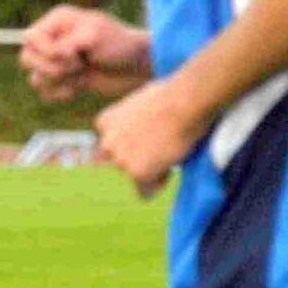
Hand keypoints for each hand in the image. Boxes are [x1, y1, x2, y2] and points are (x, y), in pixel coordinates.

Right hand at [20, 5, 148, 101]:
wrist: (137, 67)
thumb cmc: (120, 44)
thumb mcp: (95, 36)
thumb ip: (67, 43)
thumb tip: (51, 54)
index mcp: (57, 21)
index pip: (30, 38)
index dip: (45, 51)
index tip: (72, 54)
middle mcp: (53, 39)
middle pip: (26, 59)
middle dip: (51, 68)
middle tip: (77, 65)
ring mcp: (56, 61)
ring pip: (35, 79)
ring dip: (60, 82)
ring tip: (83, 74)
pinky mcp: (63, 80)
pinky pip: (46, 93)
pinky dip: (62, 94)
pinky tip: (82, 86)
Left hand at [95, 77, 202, 196]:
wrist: (183, 102)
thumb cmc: (172, 95)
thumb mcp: (141, 101)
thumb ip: (134, 117)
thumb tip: (144, 128)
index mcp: (104, 122)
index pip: (113, 146)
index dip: (135, 144)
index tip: (152, 136)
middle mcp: (106, 143)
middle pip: (122, 163)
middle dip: (139, 158)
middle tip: (162, 146)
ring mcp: (119, 160)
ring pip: (134, 176)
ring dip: (151, 170)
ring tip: (168, 150)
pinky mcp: (135, 174)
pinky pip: (146, 192)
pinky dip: (159, 183)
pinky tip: (170, 162)